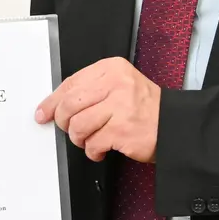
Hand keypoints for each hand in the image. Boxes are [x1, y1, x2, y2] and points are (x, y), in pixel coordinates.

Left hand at [34, 58, 160, 162]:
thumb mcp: (119, 86)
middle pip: (70, 105)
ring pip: (78, 126)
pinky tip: (102, 148)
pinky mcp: (122, 130)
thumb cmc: (145, 108)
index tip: (44, 112)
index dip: (53, 101)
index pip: (71, 83)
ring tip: (92, 138)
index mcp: (112, 69)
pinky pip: (92, 143)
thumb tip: (54, 106)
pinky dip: (93, 150)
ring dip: (80, 138)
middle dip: (65, 122)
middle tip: (72, 129)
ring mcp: (120, 107)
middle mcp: (116, 84)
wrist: (174, 125)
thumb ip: (90, 91)